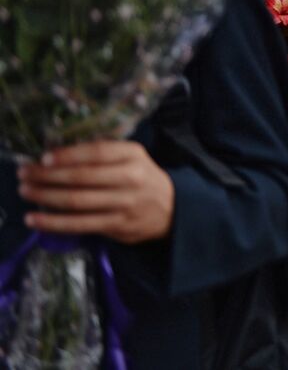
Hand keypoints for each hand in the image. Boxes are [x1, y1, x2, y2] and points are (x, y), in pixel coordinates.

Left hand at [18, 141, 174, 243]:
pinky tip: (34, 219)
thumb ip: (103, 155)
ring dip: (45, 197)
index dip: (68, 155)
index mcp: (133, 155)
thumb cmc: (142, 178)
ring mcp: (124, 204)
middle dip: (48, 176)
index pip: (97, 152)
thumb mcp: (132, 158)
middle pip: (83, 177)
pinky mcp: (116, 226)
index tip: (43, 158)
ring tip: (25, 191)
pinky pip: (79, 224)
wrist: (173, 209)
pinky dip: (53, 222)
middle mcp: (131, 178)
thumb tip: (56, 154)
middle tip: (24, 174)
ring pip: (78, 201)